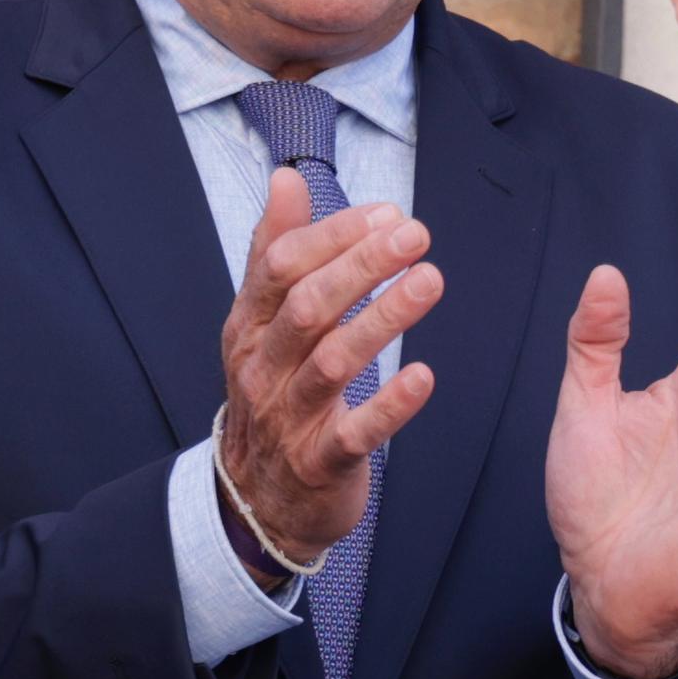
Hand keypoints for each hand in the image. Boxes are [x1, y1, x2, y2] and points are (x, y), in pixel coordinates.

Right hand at [217, 167, 440, 572]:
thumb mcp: (261, 323)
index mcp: (248, 327)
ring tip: (429, 283)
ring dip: (382, 319)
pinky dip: (390, 406)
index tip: (386, 213)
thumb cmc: (272, 395)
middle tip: (415, 236)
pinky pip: (354, 433)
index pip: (283, 266)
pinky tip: (424, 377)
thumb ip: (275, 250)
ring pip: (332, 361)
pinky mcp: (319, 463)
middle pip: (309, 306)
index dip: (335, 235)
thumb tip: (285, 179)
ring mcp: (288, 418)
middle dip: (362, 265)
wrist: (258, 499)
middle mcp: (262, 368)